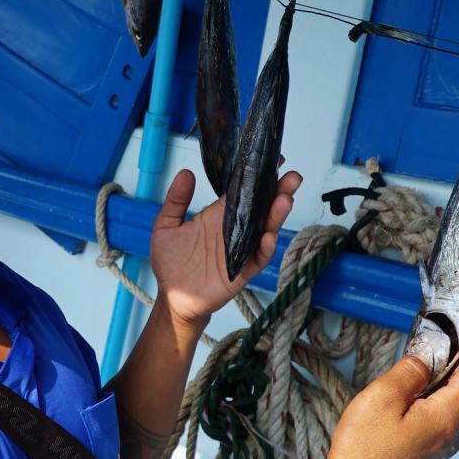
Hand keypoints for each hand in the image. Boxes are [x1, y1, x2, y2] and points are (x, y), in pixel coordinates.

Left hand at [149, 168, 303, 327]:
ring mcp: (241, 250)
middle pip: (261, 207)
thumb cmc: (170, 263)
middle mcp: (234, 230)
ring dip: (276, 215)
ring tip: (285, 199)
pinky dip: (265, 248)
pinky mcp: (242, 271)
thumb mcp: (166, 226)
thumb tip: (185, 172)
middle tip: (291, 177)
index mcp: (219, 215)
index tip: (273, 160)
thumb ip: (176, 200)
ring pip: (265, 229)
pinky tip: (269, 236)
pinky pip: (257, 258)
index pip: (243, 192)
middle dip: (278, 191)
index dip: (258, 177)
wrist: (173, 297)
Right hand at [313, 329, 458, 458]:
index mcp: (447, 417)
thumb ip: (409, 372)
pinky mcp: (425, 454)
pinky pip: (439, 418)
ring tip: (432, 359)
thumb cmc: (363, 451)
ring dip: (447, 379)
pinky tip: (417, 390)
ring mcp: (439, 448)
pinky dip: (435, 397)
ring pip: (451, 404)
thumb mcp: (383, 397)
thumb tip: (425, 361)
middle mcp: (451, 435)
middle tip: (457, 335)